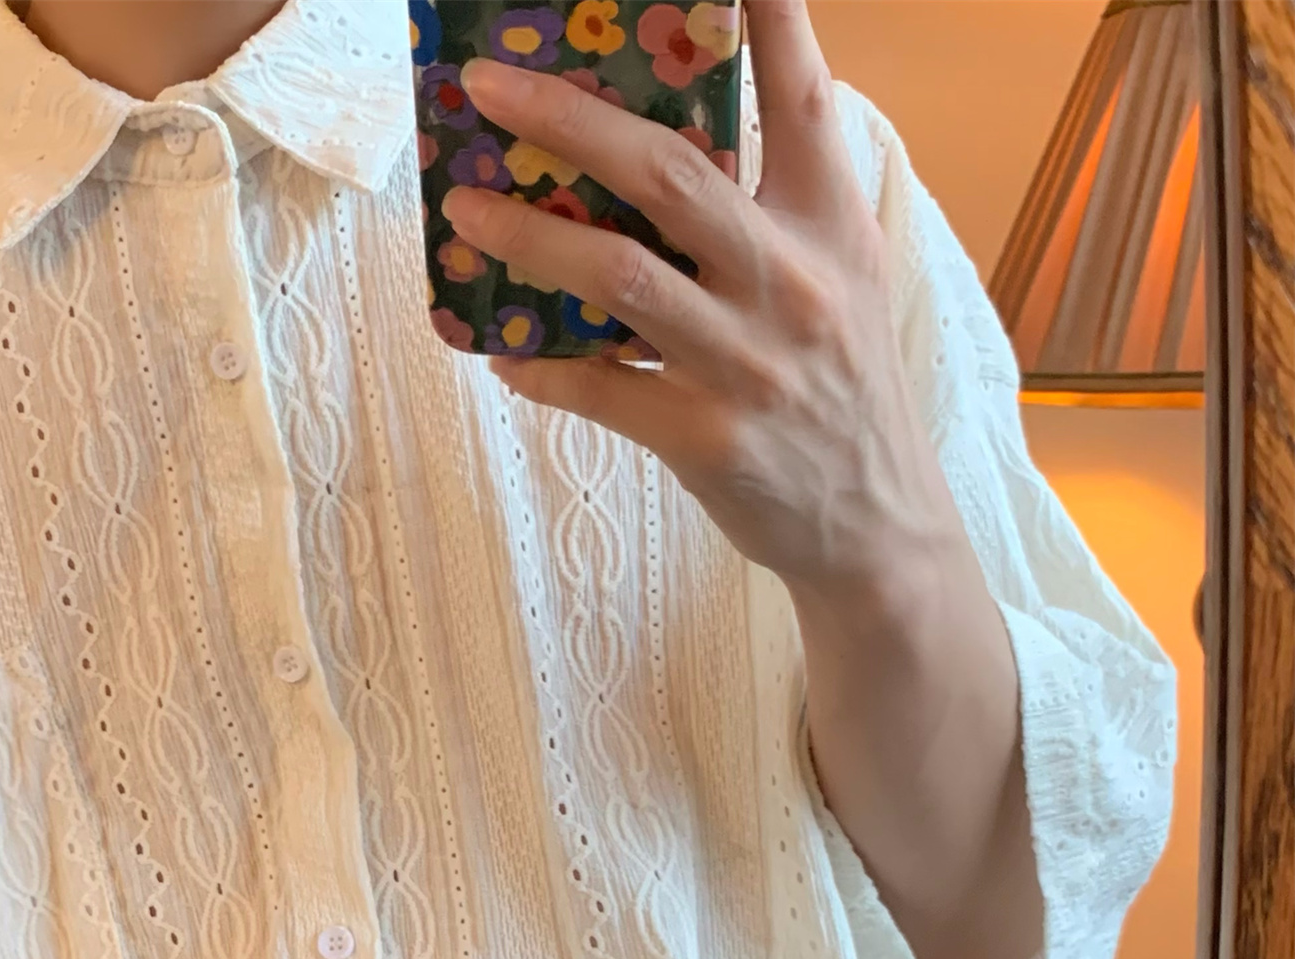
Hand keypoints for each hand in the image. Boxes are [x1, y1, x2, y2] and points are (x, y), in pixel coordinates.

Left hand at [440, 0, 967, 604]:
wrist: (876, 524)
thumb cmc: (838, 383)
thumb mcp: (838, 273)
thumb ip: (772, 204)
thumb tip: (662, 144)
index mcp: (828, 221)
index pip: (799, 94)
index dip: (765, 13)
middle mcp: (791, 279)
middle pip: (669, 173)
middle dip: (568, 120)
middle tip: (488, 87)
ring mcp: (747, 362)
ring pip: (619, 279)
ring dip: (529, 239)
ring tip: (465, 214)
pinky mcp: (706, 439)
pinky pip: (599, 391)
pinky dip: (538, 366)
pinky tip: (494, 349)